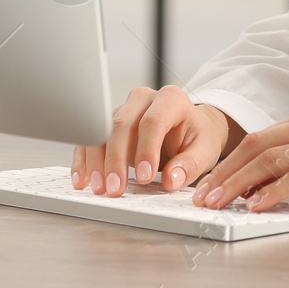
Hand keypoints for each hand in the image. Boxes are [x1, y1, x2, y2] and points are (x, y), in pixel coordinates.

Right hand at [70, 85, 245, 197]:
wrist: (189, 130)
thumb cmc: (197, 137)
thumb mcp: (205, 151)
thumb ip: (190, 164)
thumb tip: (172, 179)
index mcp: (171, 99)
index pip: (153, 121)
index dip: (147, 150)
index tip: (145, 178)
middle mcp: (144, 99)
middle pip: (122, 124)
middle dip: (116, 159)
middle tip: (115, 188)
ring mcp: (124, 109)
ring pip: (102, 130)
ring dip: (97, 161)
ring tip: (99, 188)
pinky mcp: (108, 123)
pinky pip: (90, 138)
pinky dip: (85, 159)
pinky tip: (83, 179)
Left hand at [189, 106, 288, 215]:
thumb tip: (254, 187)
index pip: (258, 138)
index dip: (228, 162)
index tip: (209, 183)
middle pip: (257, 145)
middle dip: (225, 172)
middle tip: (204, 195)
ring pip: (271, 159)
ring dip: (239, 183)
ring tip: (220, 202)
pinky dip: (272, 191)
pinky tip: (256, 204)